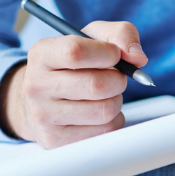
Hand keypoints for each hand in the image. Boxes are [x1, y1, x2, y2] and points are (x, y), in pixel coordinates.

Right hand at [0, 21, 148, 147]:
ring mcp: (44, 116)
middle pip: (97, 85)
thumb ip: (120, 35)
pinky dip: (113, 120)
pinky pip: (105, 131)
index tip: (115, 55)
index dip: (106, 53)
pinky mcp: (56, 140)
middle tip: (115, 78)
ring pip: (104, 111)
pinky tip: (99, 114)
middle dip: (118, 80)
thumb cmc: (74, 66)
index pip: (76, 51)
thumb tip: (138, 57)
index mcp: (41, 54)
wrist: (44, 102)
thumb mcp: (92, 39)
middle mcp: (36, 85)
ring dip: (116, 101)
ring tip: (105, 96)